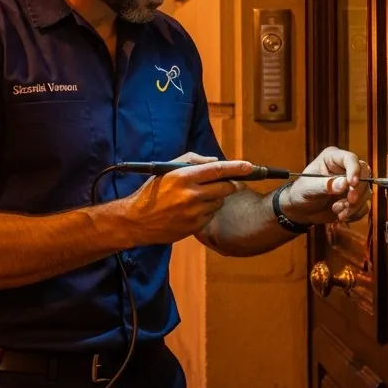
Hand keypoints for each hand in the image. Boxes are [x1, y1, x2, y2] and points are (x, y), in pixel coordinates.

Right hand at [120, 153, 250, 244]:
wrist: (137, 220)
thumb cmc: (152, 192)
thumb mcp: (167, 170)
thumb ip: (192, 161)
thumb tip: (215, 163)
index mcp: (184, 177)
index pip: (217, 170)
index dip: (236, 168)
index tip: (250, 166)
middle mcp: (191, 194)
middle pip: (225, 187)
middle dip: (230, 184)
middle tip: (228, 182)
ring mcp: (194, 212)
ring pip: (219, 202)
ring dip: (215, 197)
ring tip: (197, 197)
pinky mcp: (195, 226)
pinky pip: (211, 215)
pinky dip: (207, 210)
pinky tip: (192, 210)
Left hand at [282, 146, 372, 224]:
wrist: (301, 210)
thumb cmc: (301, 192)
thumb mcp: (309, 188)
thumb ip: (325, 185)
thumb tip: (344, 184)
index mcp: (333, 158)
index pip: (350, 159)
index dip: (354, 170)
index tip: (352, 184)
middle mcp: (345, 169)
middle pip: (364, 174)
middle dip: (357, 190)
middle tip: (348, 202)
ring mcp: (352, 184)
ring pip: (365, 192)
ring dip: (353, 205)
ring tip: (336, 210)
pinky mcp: (355, 198)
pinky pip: (364, 206)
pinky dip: (354, 213)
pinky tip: (340, 215)